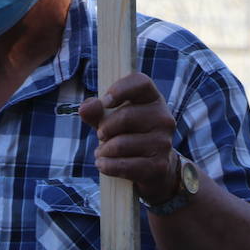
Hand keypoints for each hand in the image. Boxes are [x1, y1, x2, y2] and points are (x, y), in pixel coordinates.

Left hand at [78, 72, 176, 203]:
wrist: (152, 167)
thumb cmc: (127, 135)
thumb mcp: (109, 118)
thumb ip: (95, 110)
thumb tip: (86, 108)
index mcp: (153, 99)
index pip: (141, 83)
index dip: (120, 89)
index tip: (105, 102)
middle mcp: (163, 118)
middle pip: (125, 116)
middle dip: (104, 128)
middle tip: (101, 135)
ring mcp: (163, 142)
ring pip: (121, 144)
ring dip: (104, 151)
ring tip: (103, 152)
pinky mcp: (159, 166)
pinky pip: (124, 165)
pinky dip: (107, 166)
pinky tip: (103, 164)